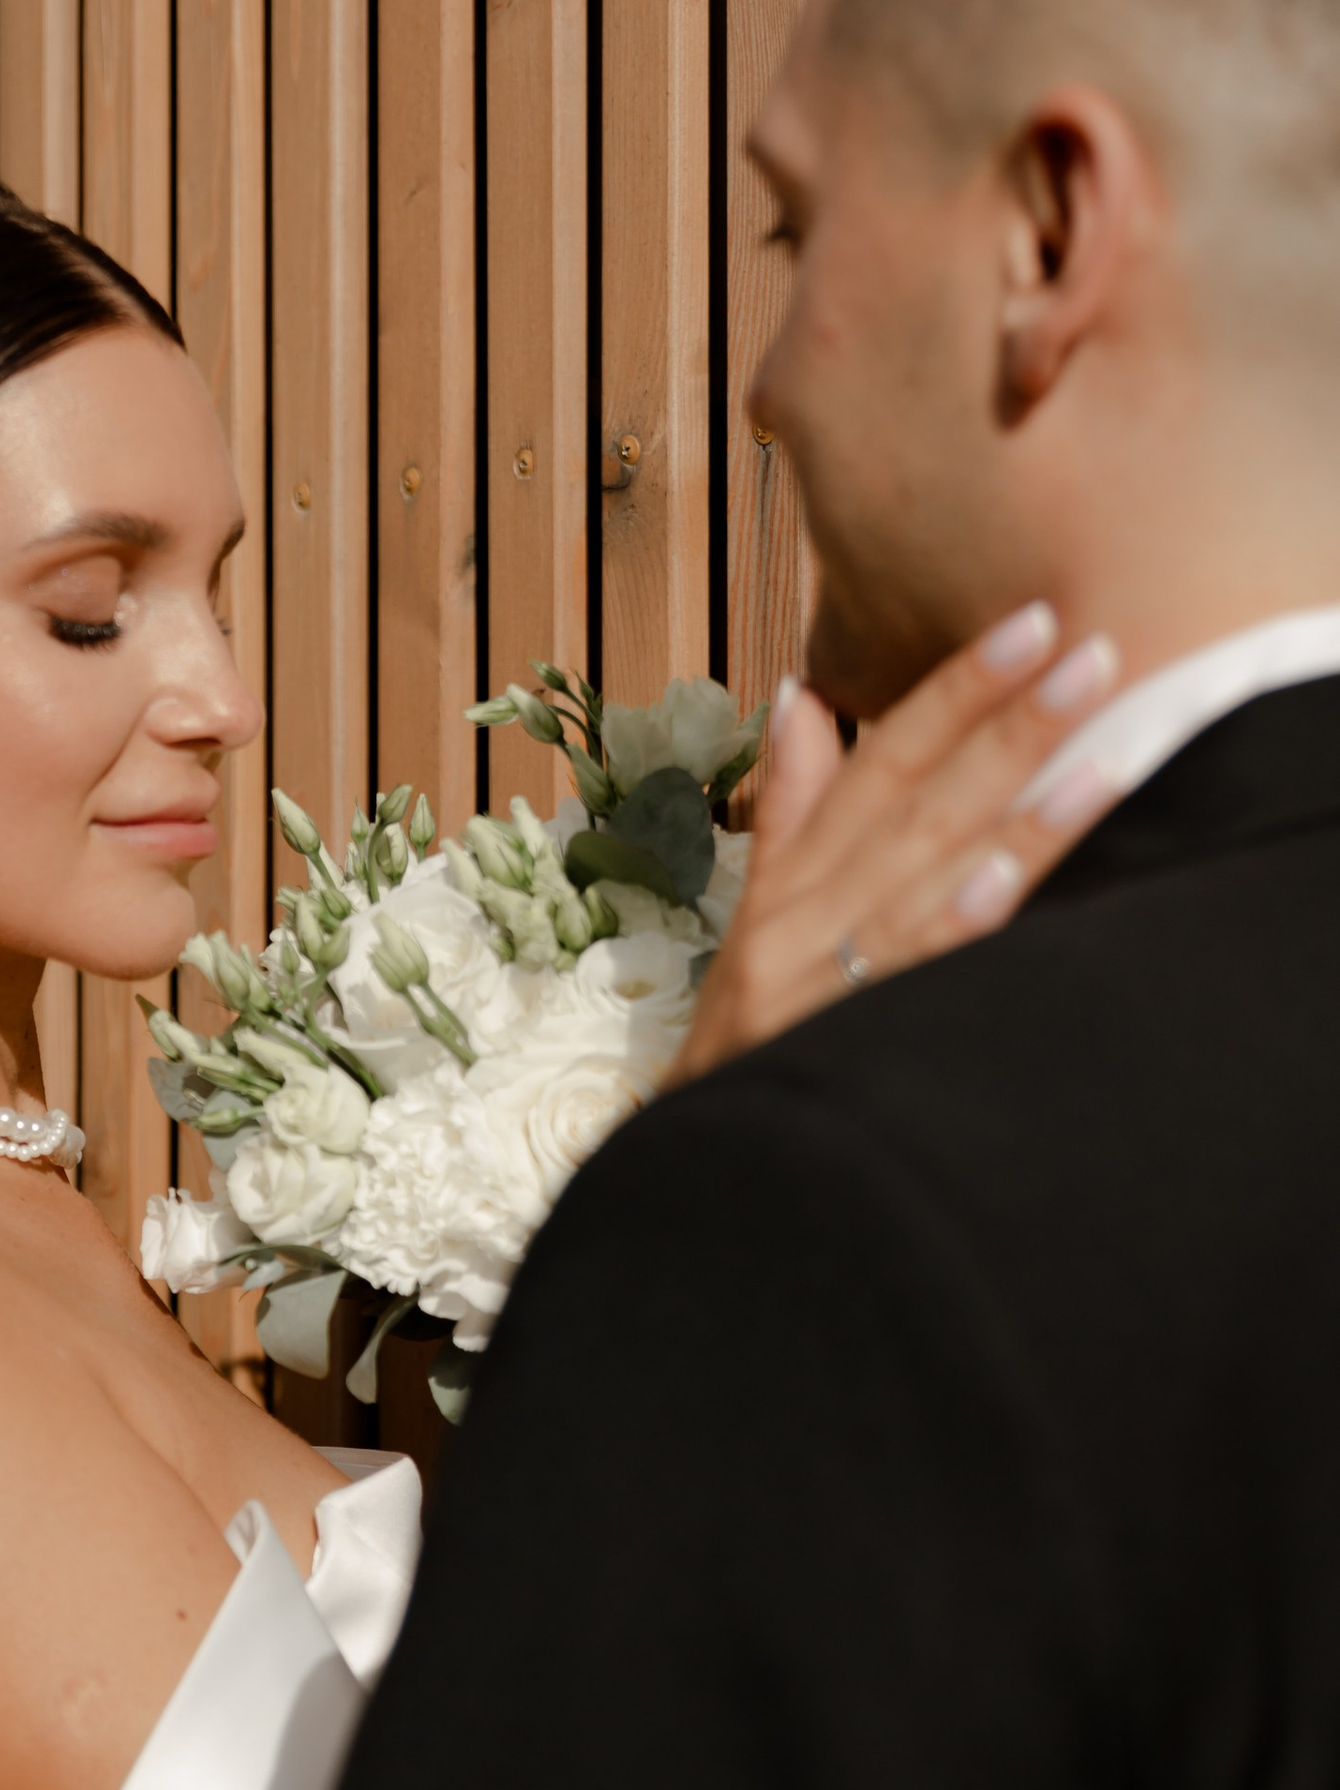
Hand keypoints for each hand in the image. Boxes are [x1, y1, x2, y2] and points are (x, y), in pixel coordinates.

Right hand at [678, 603, 1119, 1081]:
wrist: (688, 1167)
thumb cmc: (743, 1040)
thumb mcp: (758, 917)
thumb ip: (792, 809)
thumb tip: (800, 697)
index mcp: (793, 876)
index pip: (881, 756)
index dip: (956, 687)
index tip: (1032, 622)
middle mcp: (801, 914)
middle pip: (916, 801)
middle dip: (1009, 722)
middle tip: (1093, 654)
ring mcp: (814, 978)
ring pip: (923, 880)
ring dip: (1017, 817)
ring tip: (1101, 759)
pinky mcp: (831, 1042)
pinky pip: (898, 978)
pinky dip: (947, 927)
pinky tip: (998, 884)